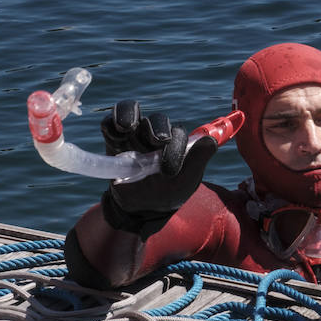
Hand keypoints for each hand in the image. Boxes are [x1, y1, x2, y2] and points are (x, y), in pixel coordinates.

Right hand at [99, 100, 216, 235]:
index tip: (169, 169)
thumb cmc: (168, 194)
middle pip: (157, 120)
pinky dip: (111, 124)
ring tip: (127, 127)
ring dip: (129, 115)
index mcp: (175, 142)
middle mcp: (155, 133)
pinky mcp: (114, 140)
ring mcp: (134, 135)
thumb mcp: (186, 182)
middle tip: (157, 141)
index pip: (176, 132)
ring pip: (132, 112)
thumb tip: (210, 141)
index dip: (175, 145)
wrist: (140, 208)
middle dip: (157, 128)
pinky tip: (114, 135)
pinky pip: (110, 124)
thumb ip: (198, 161)